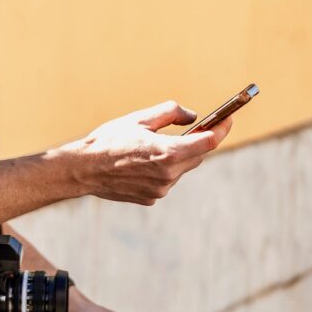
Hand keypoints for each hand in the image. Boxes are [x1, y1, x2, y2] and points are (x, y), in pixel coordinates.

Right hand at [63, 99, 231, 204]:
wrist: (83, 169)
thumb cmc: (109, 139)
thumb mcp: (140, 118)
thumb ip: (170, 113)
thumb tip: (192, 117)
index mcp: (168, 153)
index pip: (208, 142)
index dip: (221, 129)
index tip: (228, 119)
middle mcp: (169, 175)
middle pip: (196, 156)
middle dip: (195, 142)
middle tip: (191, 127)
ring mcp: (160, 190)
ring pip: (180, 169)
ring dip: (175, 156)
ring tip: (151, 145)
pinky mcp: (151, 198)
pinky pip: (165, 180)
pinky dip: (160, 169)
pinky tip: (139, 162)